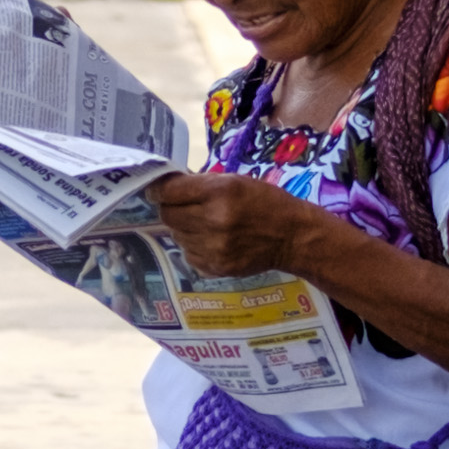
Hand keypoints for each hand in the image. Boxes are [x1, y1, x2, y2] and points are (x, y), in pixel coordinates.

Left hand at [147, 171, 320, 277]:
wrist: (292, 237)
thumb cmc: (266, 202)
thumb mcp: (236, 181)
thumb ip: (201, 184)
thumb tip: (167, 186)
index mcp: (219, 192)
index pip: (170, 192)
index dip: (158, 190)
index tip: (156, 190)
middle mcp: (213, 220)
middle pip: (168, 215)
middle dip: (172, 208)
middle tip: (184, 206)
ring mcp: (214, 247)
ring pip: (177, 235)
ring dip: (184, 228)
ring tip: (205, 224)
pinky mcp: (215, 267)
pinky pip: (189, 254)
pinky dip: (195, 246)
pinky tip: (213, 240)